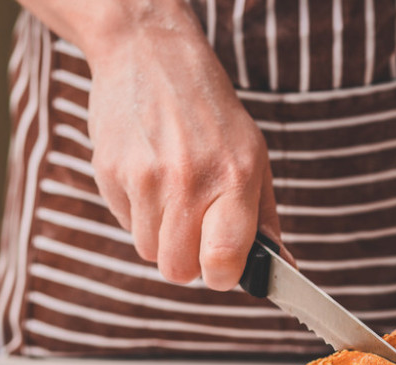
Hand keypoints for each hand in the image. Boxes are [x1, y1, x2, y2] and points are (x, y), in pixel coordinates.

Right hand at [82, 3, 281, 289]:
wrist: (152, 56)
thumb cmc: (211, 115)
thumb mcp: (253, 159)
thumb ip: (265, 220)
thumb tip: (285, 270)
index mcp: (235, 178)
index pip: (223, 260)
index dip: (222, 276)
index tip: (222, 268)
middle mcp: (190, 180)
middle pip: (178, 270)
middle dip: (187, 261)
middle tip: (194, 231)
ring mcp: (146, 176)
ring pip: (148, 252)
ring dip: (160, 236)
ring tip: (171, 194)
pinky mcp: (110, 172)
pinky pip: (125, 224)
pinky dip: (137, 213)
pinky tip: (148, 176)